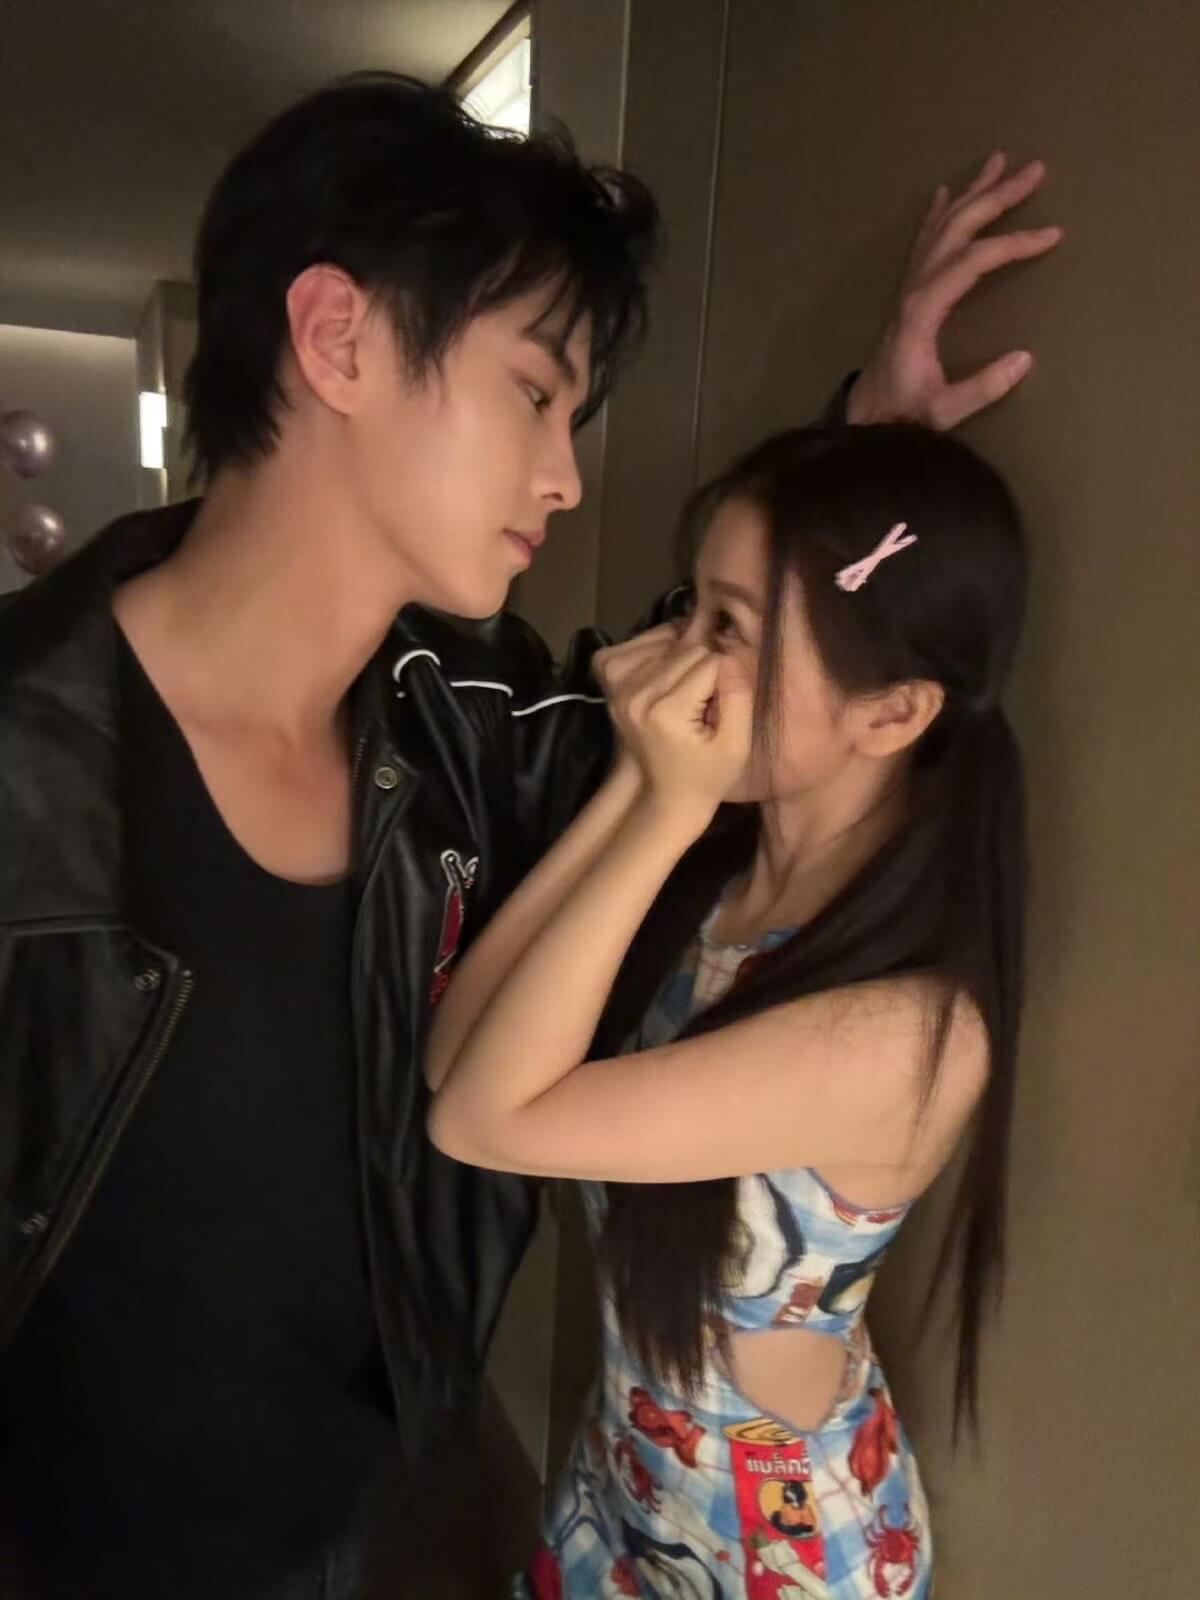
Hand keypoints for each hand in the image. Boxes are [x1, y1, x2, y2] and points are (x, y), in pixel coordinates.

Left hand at [598, 639, 751, 826]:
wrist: (666, 795)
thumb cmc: (707, 775)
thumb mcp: (736, 745)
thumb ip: (738, 698)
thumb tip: (730, 657)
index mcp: (667, 712)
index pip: (712, 662)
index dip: (725, 680)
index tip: (718, 708)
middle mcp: (636, 694)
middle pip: (688, 649)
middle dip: (704, 668)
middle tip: (702, 703)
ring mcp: (617, 685)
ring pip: (668, 642)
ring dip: (682, 658)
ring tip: (685, 691)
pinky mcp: (608, 677)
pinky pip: (641, 642)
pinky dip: (658, 649)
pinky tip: (665, 674)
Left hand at [848, 153, 1063, 430]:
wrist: (864, 418)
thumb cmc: (902, 414)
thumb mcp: (942, 411)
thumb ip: (981, 388)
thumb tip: (1025, 359)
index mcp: (924, 309)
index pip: (974, 260)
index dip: (1013, 243)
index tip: (1052, 235)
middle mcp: (914, 287)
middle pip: (958, 228)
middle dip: (997, 196)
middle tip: (1035, 169)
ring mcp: (907, 286)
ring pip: (941, 227)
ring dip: (972, 193)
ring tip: (998, 161)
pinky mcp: (906, 293)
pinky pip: (922, 241)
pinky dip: (937, 213)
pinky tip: (946, 192)